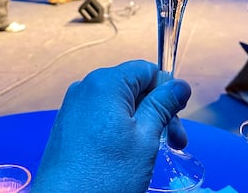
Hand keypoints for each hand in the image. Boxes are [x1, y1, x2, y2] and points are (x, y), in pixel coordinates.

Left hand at [32, 60, 190, 192]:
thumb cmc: (104, 176)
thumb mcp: (146, 137)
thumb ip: (164, 105)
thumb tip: (180, 84)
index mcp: (106, 82)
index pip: (147, 70)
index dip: (167, 91)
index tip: (177, 116)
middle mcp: (86, 87)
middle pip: (134, 87)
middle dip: (157, 111)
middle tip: (174, 142)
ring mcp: (74, 106)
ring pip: (119, 103)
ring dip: (141, 123)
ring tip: (151, 152)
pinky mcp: (68, 125)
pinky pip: (102, 115)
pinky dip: (120, 129)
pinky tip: (127, 154)